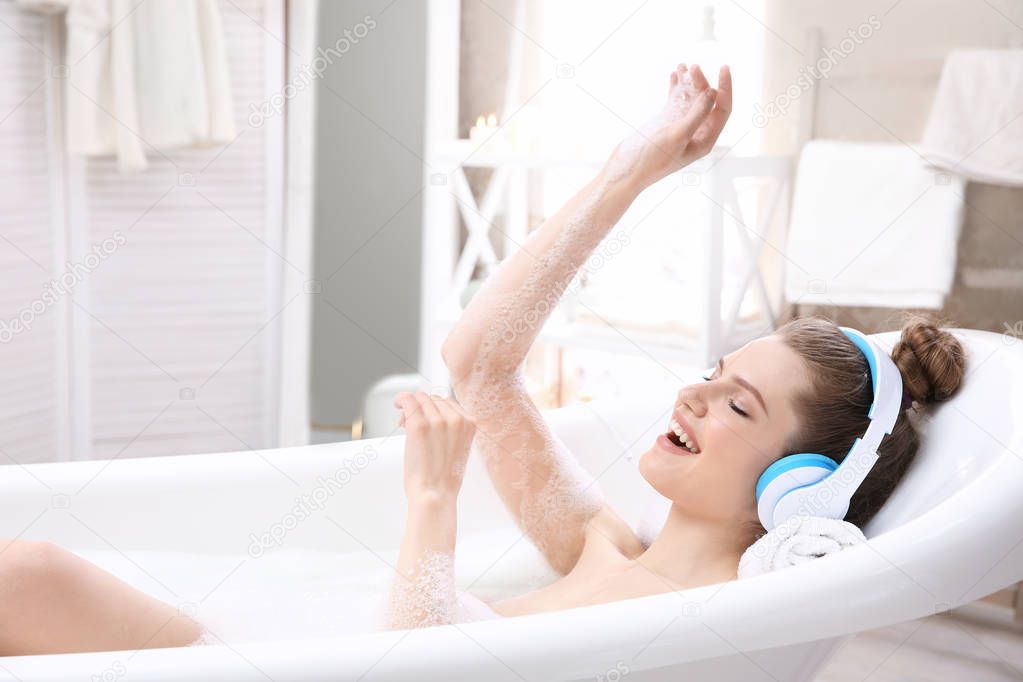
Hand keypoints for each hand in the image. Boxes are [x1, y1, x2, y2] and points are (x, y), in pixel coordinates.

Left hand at [394, 391, 475, 500]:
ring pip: (421, 398)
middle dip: (422, 408)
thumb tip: (435, 415)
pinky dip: (401, 399)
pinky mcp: (419, 425)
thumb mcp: (460, 449)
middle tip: (412, 423)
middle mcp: (456, 419)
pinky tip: (398, 405)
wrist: (435, 494)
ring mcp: (437, 421)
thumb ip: (453, 430)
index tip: (427, 418)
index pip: (450, 403)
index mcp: (470, 424)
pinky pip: (408, 399)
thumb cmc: (444, 478)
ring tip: (404, 422)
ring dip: (411, 407)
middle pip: (434, 399)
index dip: (435, 409)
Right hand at [605, 63, 731, 189]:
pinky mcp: (666, 122)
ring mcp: (680, 126)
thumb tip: (713, 92)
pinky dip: (676, 87)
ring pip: (690, 98)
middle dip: (702, 82)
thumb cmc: (652, 159)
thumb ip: (697, 114)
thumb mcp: (677, 135)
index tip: (723, 67)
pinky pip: (676, 100)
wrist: (626, 169)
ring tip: (683, 65)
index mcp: (705, 140)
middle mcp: (696, 132)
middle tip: (693, 67)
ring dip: (689, 82)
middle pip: (706, 100)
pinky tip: (674, 74)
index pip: (723, 109)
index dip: (725, 88)